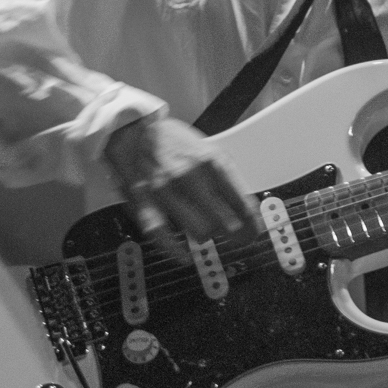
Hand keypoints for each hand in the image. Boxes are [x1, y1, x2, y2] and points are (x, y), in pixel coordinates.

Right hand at [103, 116, 257, 258]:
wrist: (132, 130)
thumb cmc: (174, 142)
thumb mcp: (209, 151)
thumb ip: (226, 178)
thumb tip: (245, 207)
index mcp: (212, 162)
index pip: (242, 203)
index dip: (252, 223)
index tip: (255, 231)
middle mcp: (190, 176)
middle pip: (225, 222)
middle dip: (237, 234)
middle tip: (240, 238)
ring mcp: (166, 190)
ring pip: (199, 230)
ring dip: (208, 235)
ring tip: (209, 232)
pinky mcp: (143, 201)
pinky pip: (160, 233)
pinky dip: (174, 249)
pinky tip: (184, 257)